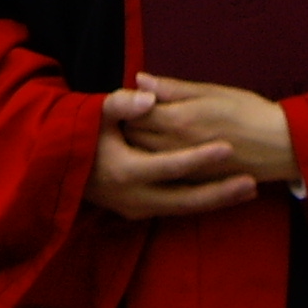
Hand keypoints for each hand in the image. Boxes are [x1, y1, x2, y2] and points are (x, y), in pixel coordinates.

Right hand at [85, 87, 257, 220]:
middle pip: (185, 199)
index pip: (169, 166)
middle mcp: (133, 197)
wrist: (54, 166)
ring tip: (249, 189)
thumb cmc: (81, 133)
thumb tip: (147, 96)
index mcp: (125, 170)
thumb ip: (121, 104)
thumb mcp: (95, 114)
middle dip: (220, 192)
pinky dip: (201, 202)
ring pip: (183, 208)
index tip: (227, 147)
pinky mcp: (139, 211)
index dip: (199, 157)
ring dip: (216, 200)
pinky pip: (176, 208)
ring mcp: (136, 208)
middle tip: (252, 182)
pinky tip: (224, 195)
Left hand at [123, 74, 298, 184]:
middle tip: (135, 114)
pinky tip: (160, 151)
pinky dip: (154, 161)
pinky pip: (160, 172)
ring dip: (138, 144)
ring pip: (144, 156)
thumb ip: (173, 89)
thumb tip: (140, 79)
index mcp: (179, 119)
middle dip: (129, 124)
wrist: (280, 146)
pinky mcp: (191, 182)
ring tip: (146, 132)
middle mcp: (175, 147)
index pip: (134, 112)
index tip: (134, 98)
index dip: (130, 103)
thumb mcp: (212, 92)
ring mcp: (182, 168)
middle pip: (134, 136)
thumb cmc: (249, 111)